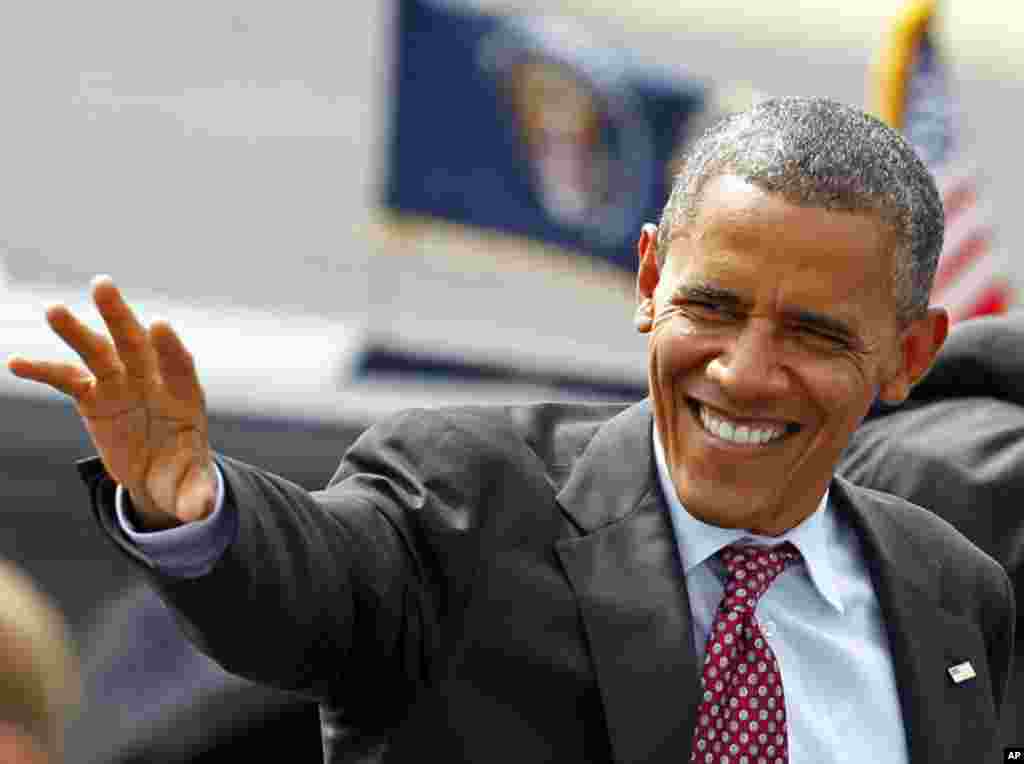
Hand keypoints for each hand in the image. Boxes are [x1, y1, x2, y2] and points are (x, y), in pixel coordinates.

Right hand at [7, 275, 215, 528]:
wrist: (161, 475)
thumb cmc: (183, 474)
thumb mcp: (191, 488)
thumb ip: (196, 495)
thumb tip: (200, 512)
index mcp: (184, 396)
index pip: (179, 365)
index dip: (170, 347)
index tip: (159, 326)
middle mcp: (152, 381)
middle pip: (137, 344)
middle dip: (120, 317)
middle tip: (102, 286)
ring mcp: (121, 384)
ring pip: (98, 353)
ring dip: (77, 331)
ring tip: (54, 310)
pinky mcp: (94, 396)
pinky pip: (67, 379)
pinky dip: (44, 370)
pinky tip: (15, 363)